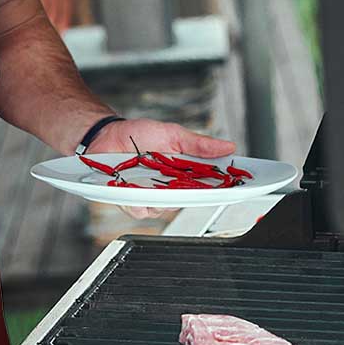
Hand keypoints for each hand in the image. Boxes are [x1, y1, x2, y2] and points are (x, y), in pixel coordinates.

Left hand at [89, 118, 236, 219]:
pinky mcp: (130, 201)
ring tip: (155, 182)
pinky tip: (135, 190)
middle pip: (188, 201)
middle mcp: (169, 188)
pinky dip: (138, 202)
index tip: (237, 186)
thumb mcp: (172, 134)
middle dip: (193, 195)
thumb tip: (228, 146)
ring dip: (161, 197)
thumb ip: (198, 144)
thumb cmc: (138, 135)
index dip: (224, 188)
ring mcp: (150, 196)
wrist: (106, 135)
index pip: (208, 185)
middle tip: (193, 184)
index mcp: (183, 173)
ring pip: (164, 209)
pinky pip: (140, 210)